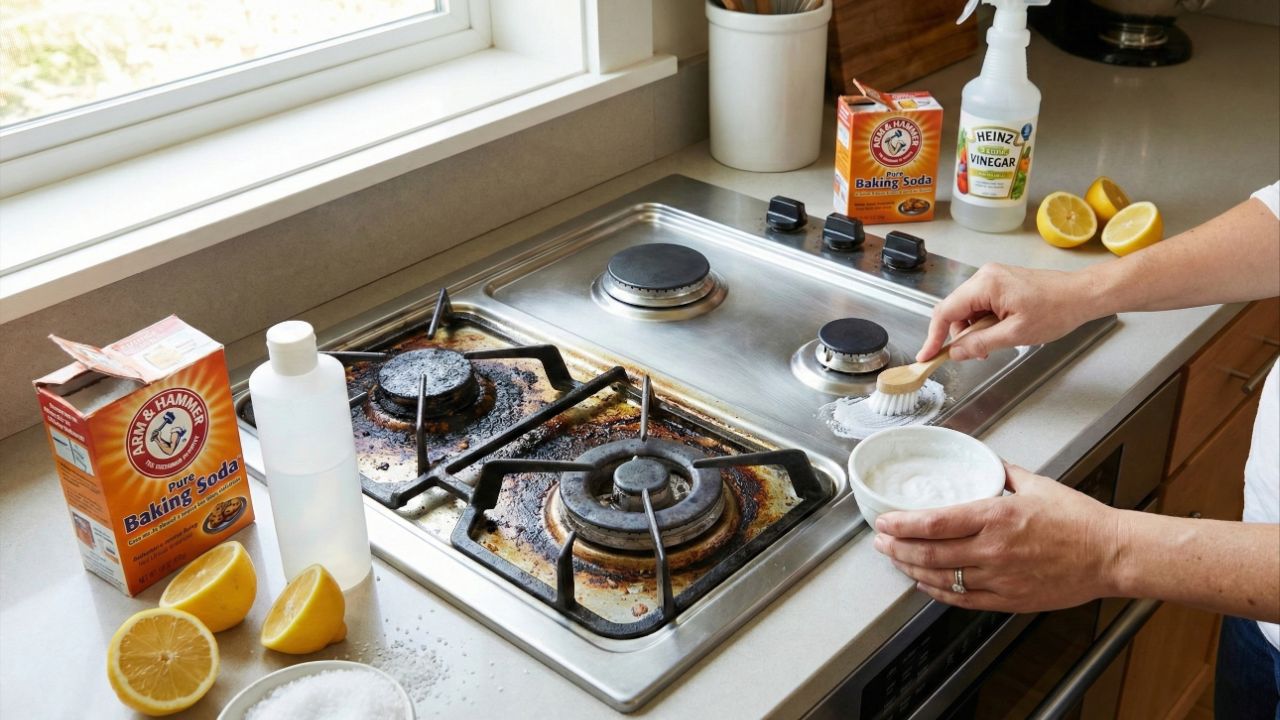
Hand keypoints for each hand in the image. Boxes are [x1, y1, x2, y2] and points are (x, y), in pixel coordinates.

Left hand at [872, 464, 1122, 612]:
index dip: (902, 525)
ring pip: (941, 577)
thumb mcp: (1036, 485)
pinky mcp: (1009, 599)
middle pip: (930, 552)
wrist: (1111, 554)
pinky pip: (963, 598)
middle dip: (897, 548)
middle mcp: (993, 550)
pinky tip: (925, 583)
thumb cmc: (1080, 521)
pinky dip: (938, 591)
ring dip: (911, 569)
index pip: (935, 522)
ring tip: (895, 560)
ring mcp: (999, 578)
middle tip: (880, 542)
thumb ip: (1002, 473)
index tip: (885, 521)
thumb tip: (983, 460)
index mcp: (997, 517)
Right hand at [916, 263, 1098, 362]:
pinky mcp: (1001, 282)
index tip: (927, 355)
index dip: (934, 337)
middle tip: (973, 355)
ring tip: (994, 343)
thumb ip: (980, 343)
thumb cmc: (1056, 310)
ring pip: (967, 309)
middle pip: (954, 310)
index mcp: (986, 285)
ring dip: (973, 330)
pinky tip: (999, 332)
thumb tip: (955, 352)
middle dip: (959, 335)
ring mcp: (993, 277)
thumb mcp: (1015, 334)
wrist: (1082, 295)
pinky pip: (980, 304)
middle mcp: (985, 276)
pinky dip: (983, 322)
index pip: (945, 311)